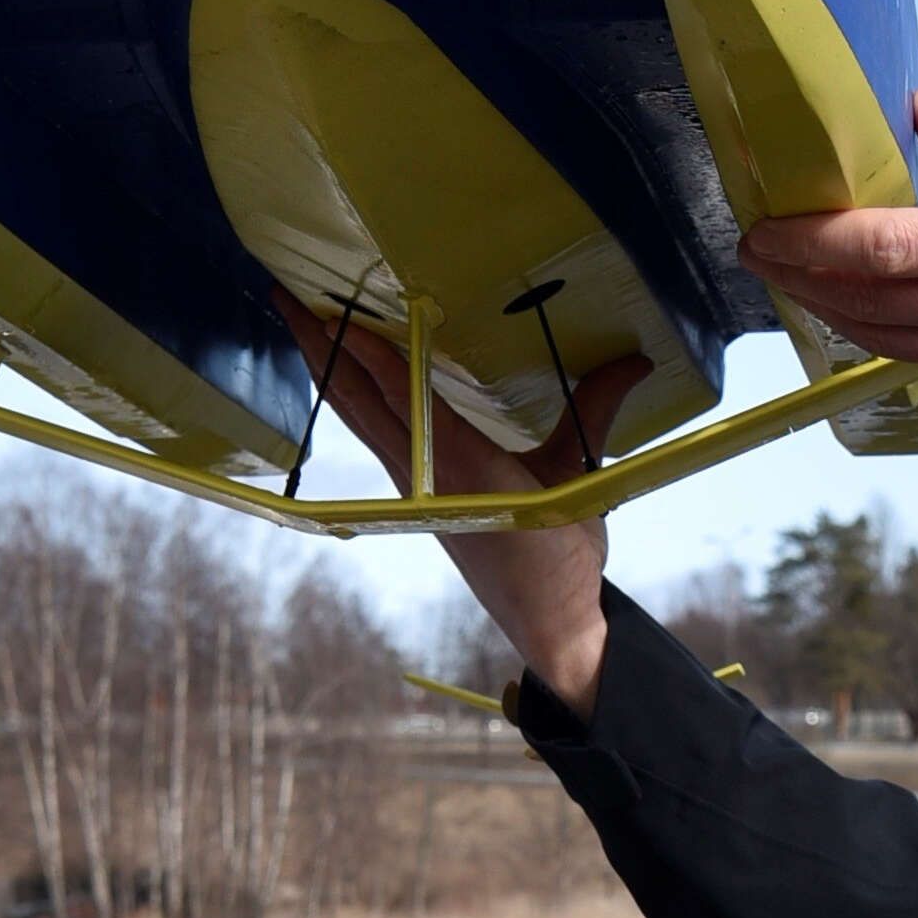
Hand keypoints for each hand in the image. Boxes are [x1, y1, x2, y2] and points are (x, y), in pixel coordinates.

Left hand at [276, 291, 648, 715]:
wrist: (546, 622)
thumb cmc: (562, 555)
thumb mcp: (579, 477)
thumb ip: (594, 411)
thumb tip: (634, 358)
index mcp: (464, 467)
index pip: (404, 393)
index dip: (368, 346)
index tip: (337, 302)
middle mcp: (425, 475)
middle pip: (358, 399)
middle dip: (321, 346)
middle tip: (284, 295)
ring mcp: (414, 487)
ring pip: (357, 416)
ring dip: (327, 369)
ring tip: (300, 323)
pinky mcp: (416, 496)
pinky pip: (376, 434)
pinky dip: (354, 397)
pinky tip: (347, 378)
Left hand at [739, 93, 917, 477]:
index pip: (886, 246)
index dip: (811, 238)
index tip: (771, 222)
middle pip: (865, 297)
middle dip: (797, 272)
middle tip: (757, 247)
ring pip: (882, 338)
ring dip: (825, 308)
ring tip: (791, 278)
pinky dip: (878, 335)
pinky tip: (858, 310)